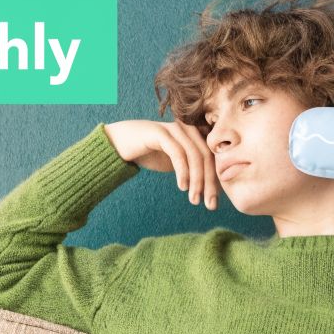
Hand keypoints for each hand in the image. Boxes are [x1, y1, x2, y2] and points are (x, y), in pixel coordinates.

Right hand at [103, 119, 220, 209]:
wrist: (118, 144)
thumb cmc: (149, 153)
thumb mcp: (175, 163)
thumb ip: (192, 170)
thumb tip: (210, 189)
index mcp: (194, 134)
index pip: (212, 158)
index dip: (215, 181)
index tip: (213, 203)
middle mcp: (187, 128)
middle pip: (207, 157)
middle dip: (209, 183)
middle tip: (209, 205)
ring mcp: (174, 129)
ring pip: (194, 156)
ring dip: (197, 180)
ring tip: (194, 199)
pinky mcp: (160, 133)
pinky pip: (177, 153)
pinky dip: (183, 171)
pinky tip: (182, 187)